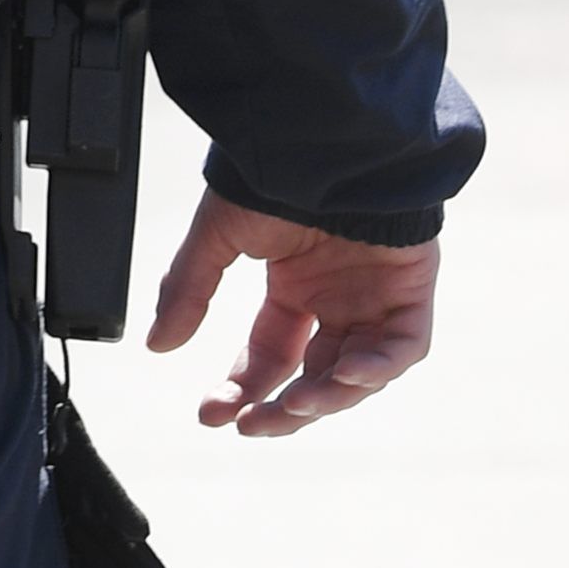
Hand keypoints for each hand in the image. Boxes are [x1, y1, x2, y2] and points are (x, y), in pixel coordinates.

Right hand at [147, 188, 439, 435]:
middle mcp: (336, 301)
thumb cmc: (269, 179)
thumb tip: (157, 345)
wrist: (318, 142)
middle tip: (252, 425)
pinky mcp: (412, 291)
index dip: (243, 387)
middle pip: (314, 375)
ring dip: (328, 396)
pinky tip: (345, 374)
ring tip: (294, 406)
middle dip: (283, 407)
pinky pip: (403, 346)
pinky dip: (378, 366)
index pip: (269, 355)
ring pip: (359, 372)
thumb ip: (188, 290)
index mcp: (293, 288)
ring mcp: (375, 300)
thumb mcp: (218, 239)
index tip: (213, 414)